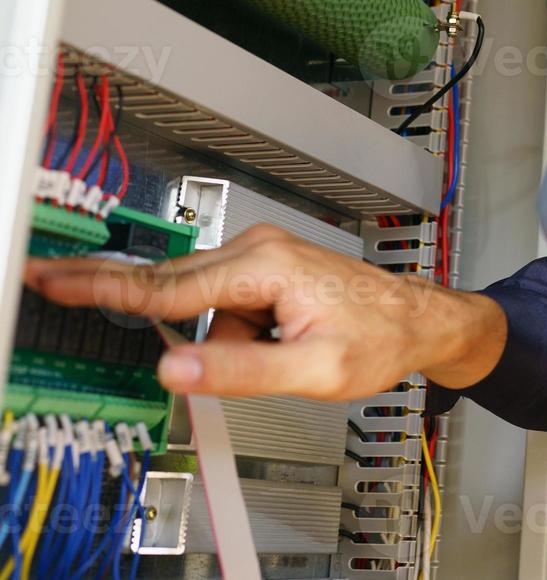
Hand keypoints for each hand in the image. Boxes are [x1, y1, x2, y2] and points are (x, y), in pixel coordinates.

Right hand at [25, 224, 505, 399]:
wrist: (421, 319)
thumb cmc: (382, 339)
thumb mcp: (315, 370)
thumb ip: (241, 371)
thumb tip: (174, 368)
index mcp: (264, 266)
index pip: (165, 287)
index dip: (102, 289)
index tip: (51, 278)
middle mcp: (257, 249)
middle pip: (171, 287)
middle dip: (132, 305)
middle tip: (61, 290)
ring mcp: (262, 255)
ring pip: (201, 305)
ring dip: (219, 338)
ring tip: (282, 352)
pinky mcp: (267, 268)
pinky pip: (224, 306)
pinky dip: (234, 331)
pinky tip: (280, 343)